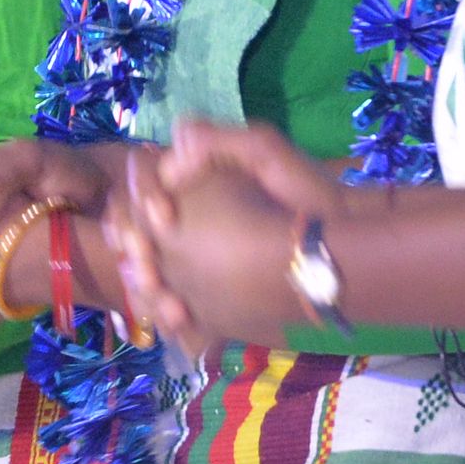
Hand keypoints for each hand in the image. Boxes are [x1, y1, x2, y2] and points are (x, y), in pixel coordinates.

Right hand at [120, 155, 310, 354]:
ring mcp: (185, 251)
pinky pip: (161, 297)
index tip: (167, 220)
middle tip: (154, 274)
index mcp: (191, 175)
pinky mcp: (196, 286)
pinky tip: (183, 320)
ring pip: (136, 264)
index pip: (141, 174)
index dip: (142, 194)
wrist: (337, 249)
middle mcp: (180, 210)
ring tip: (174, 308)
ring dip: (143, 284)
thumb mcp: (266, 153)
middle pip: (127, 222)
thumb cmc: (306, 194)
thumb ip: (216, 142)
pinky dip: (162, 309)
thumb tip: (172, 161)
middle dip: (134, 247)